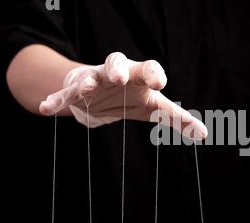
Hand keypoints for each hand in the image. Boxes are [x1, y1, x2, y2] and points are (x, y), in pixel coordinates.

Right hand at [39, 52, 207, 138]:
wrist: (101, 95)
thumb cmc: (133, 98)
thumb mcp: (154, 108)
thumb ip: (177, 119)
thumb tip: (203, 134)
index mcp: (138, 77)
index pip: (148, 68)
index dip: (153, 74)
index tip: (159, 84)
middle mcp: (116, 74)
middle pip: (117, 61)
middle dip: (118, 68)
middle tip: (120, 78)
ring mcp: (94, 81)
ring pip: (90, 74)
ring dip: (88, 81)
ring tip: (87, 90)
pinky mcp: (75, 91)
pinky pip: (64, 94)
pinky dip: (55, 99)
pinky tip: (45, 108)